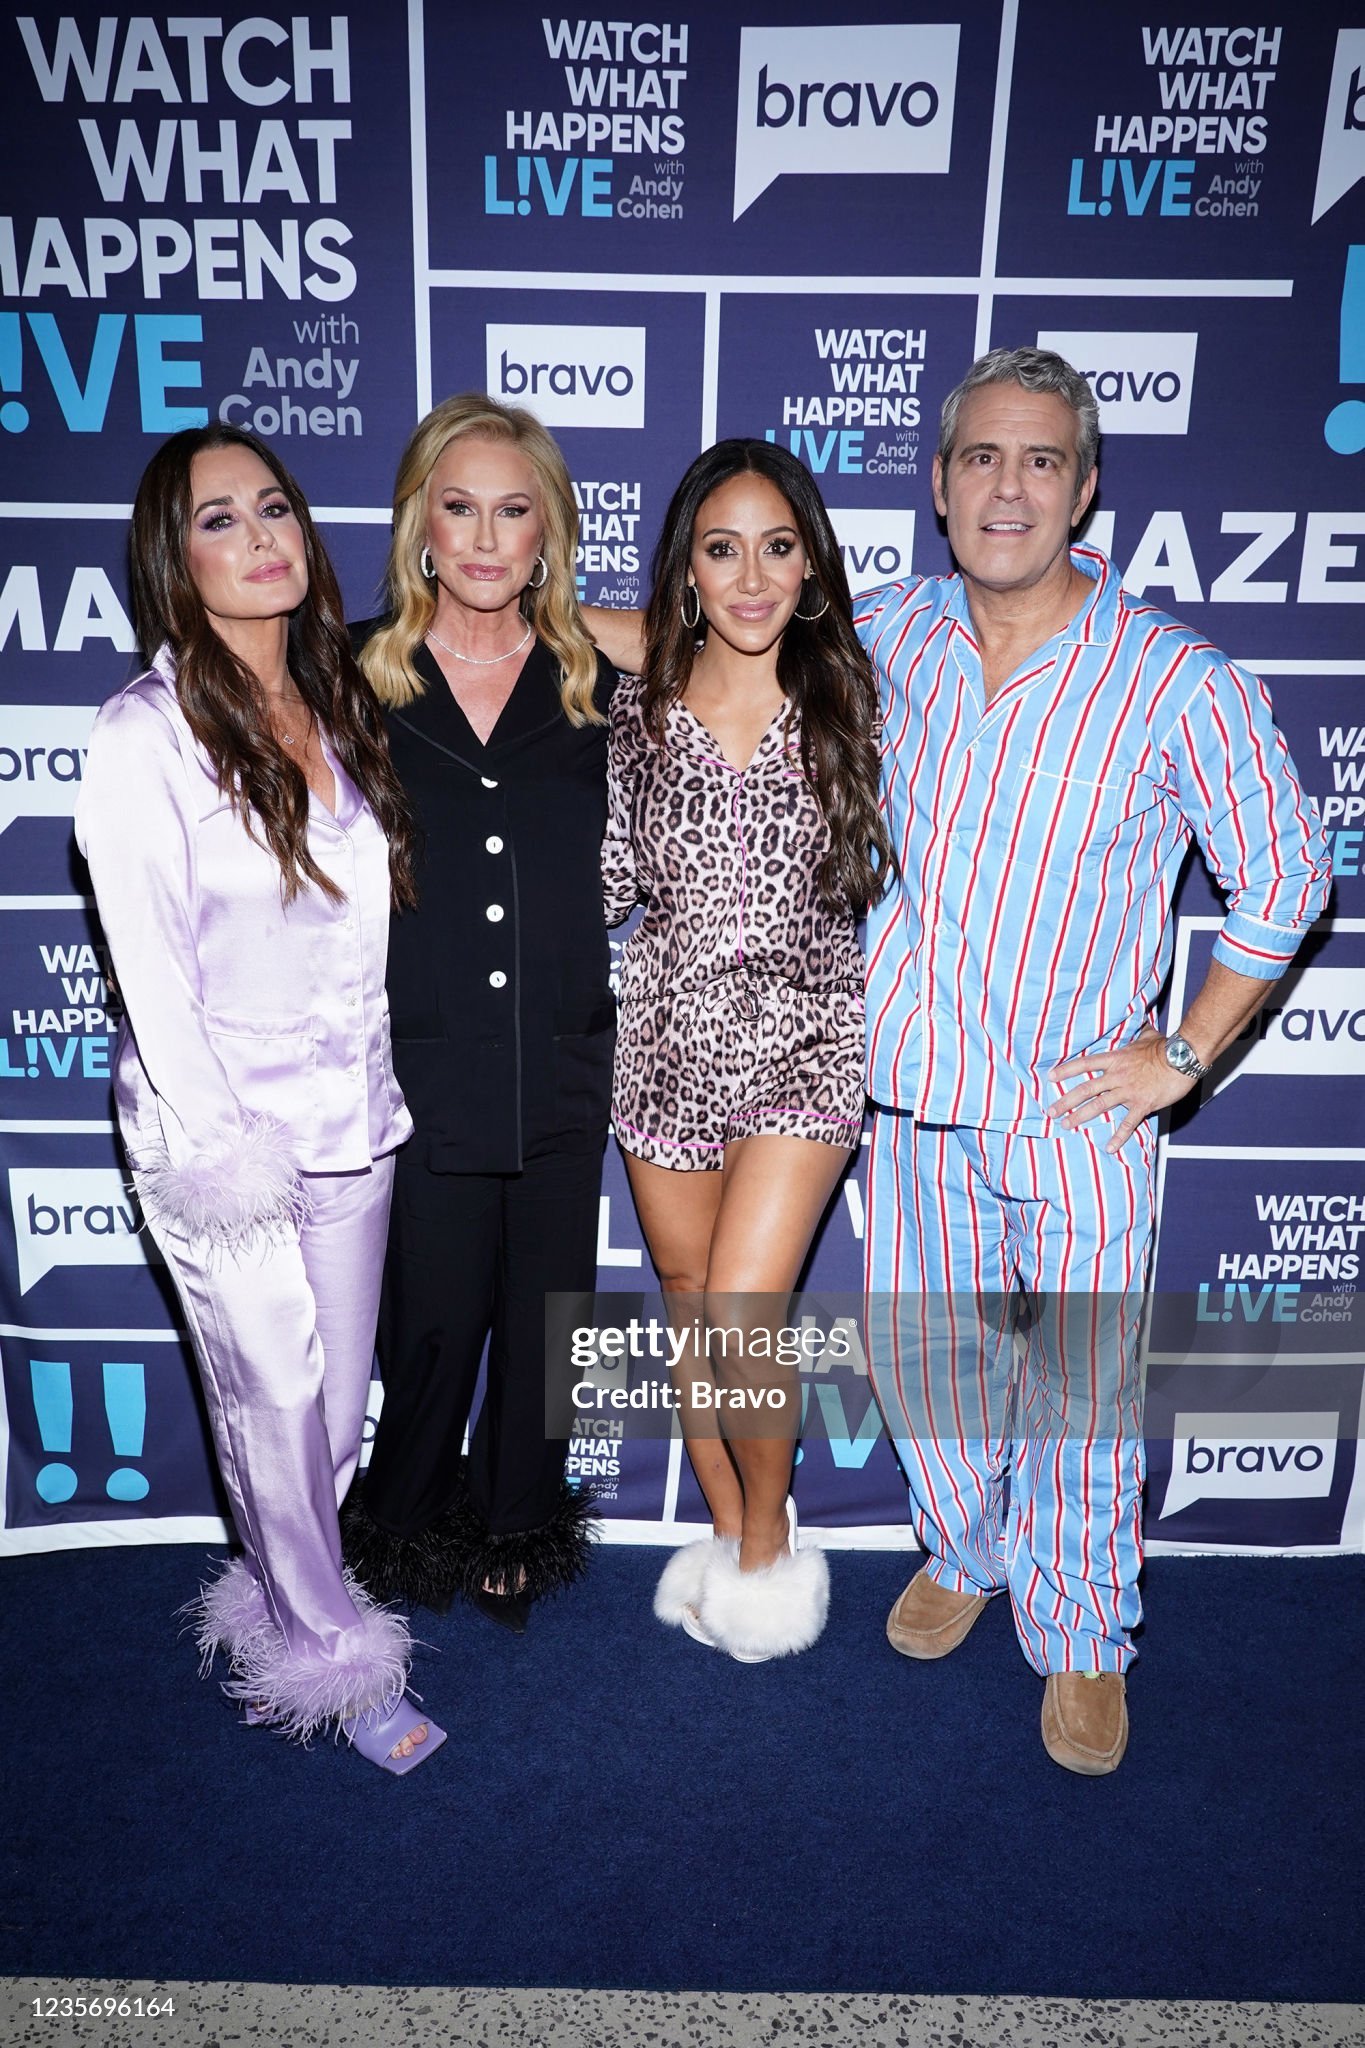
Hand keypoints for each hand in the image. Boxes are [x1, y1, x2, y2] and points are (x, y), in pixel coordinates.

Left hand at [1047, 1027, 1195, 1152]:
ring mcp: (1128, 1091)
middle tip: (1051, 1111)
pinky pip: (1128, 1123)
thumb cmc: (1166, 1047)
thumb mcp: (1147, 1035)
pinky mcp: (1142, 1104)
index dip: (1066, 1070)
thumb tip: (1141, 1024)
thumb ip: (1139, 1032)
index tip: (1050, 1077)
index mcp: (1116, 1059)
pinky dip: (1118, 1137)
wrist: (1183, 1059)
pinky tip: (1109, 1147)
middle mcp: (1117, 1076)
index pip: (1084, 1064)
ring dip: (1080, 1116)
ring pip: (1098, 1106)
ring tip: (1067, 1125)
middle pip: (1085, 1089)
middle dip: (1065, 1101)